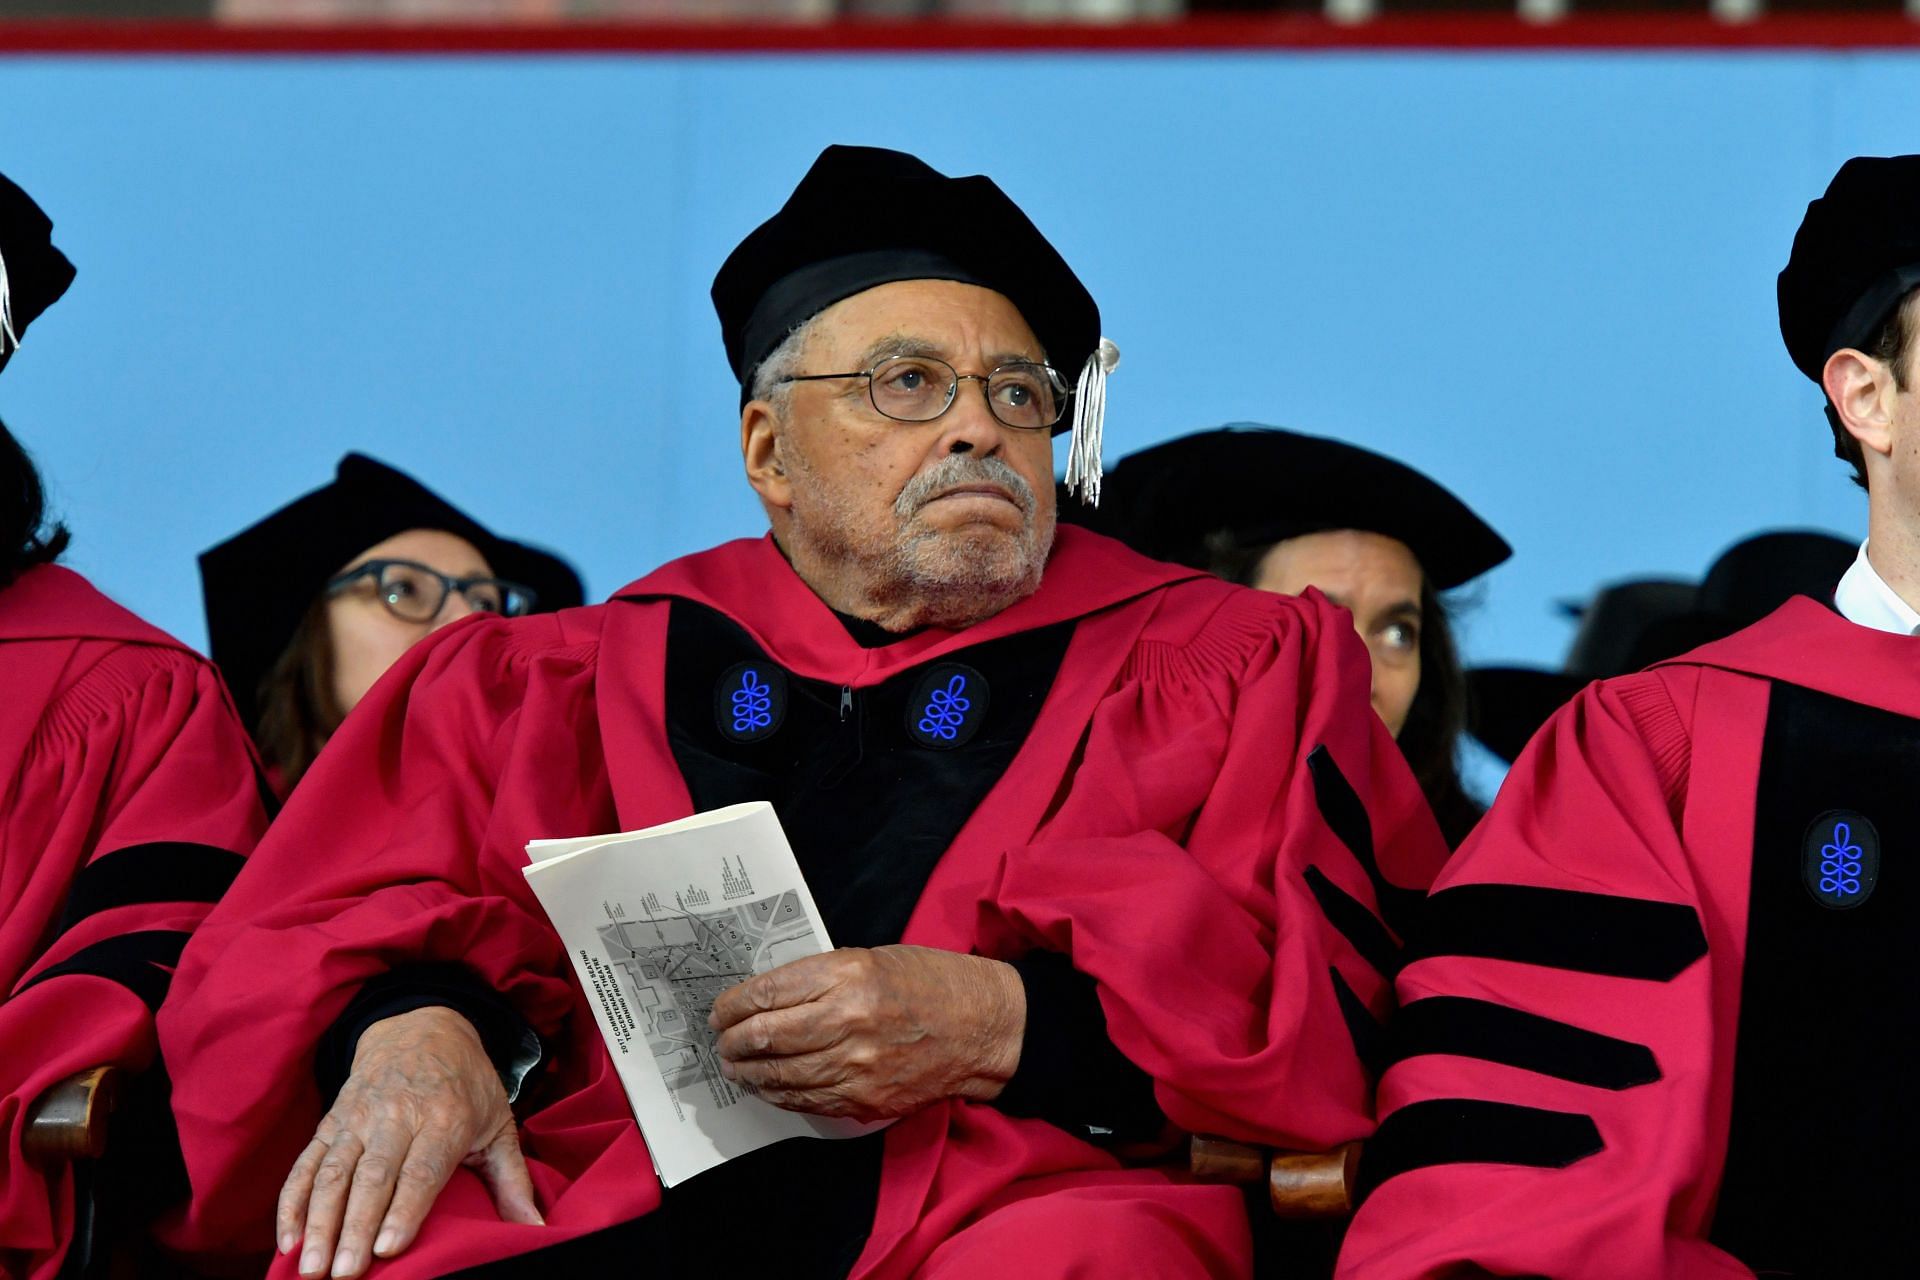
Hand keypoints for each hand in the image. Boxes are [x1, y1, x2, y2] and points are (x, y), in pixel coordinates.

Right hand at [277, 1005, 541, 1278]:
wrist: (422, 1026)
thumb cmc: (468, 1084)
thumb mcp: (499, 1122)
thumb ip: (513, 1179)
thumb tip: (535, 1228)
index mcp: (445, 1117)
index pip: (421, 1170)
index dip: (403, 1210)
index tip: (387, 1249)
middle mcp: (398, 1116)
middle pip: (373, 1177)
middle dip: (354, 1228)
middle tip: (342, 1274)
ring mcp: (359, 1118)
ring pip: (334, 1173)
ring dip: (318, 1222)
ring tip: (309, 1268)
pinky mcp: (332, 1121)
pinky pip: (307, 1163)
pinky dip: (293, 1201)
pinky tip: (287, 1239)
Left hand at [708, 945, 1024, 1121]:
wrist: (983, 1027)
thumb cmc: (930, 982)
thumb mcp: (871, 958)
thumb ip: (820, 978)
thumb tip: (767, 998)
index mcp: (848, 975)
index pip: (768, 993)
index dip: (734, 1005)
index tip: (720, 1011)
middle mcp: (848, 1020)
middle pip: (766, 1037)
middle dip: (734, 1041)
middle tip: (723, 1041)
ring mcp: (857, 1065)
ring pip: (781, 1076)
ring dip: (749, 1073)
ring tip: (736, 1067)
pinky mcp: (866, 1099)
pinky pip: (808, 1100)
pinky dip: (780, 1094)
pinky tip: (768, 1086)